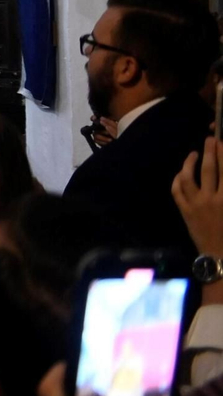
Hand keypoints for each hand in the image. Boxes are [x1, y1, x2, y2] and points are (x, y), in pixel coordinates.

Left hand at [174, 136, 222, 255]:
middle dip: (211, 152)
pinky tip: (181, 174)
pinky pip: (177, 192)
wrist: (221, 257)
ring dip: (190, 163)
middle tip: (211, 139)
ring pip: (189, 178)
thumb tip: (222, 177)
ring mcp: (196, 204)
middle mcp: (213, 199)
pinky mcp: (185, 211)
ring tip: (194, 153)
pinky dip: (178, 180)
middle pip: (211, 169)